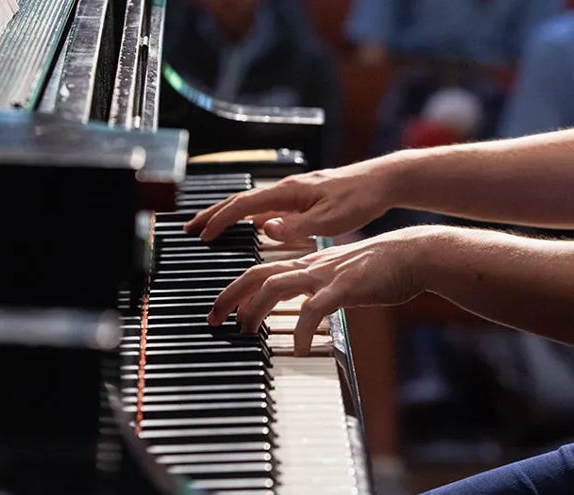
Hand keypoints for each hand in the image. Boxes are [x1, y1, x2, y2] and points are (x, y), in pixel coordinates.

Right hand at [183, 162, 396, 241]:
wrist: (383, 181)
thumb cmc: (360, 199)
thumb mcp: (329, 219)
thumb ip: (295, 227)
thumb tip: (264, 229)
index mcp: (289, 192)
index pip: (243, 205)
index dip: (220, 219)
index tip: (203, 234)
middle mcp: (287, 189)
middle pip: (240, 201)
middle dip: (212, 214)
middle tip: (190, 228)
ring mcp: (294, 193)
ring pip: (252, 203)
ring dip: (228, 215)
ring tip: (210, 227)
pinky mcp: (303, 198)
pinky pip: (267, 207)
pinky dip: (249, 216)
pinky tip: (250, 227)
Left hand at [207, 226, 448, 354]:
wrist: (413, 254)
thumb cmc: (381, 269)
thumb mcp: (341, 278)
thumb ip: (320, 290)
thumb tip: (306, 308)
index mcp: (308, 265)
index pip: (261, 271)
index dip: (236, 288)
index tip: (221, 310)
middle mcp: (311, 267)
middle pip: (258, 275)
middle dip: (230, 296)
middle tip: (213, 320)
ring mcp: (326, 275)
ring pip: (277, 286)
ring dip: (255, 310)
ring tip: (247, 334)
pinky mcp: (345, 287)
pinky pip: (315, 309)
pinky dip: (303, 329)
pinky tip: (300, 349)